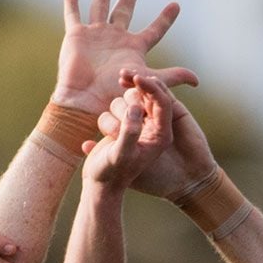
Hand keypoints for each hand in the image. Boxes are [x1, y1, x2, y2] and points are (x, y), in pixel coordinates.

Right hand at [53, 0, 197, 114]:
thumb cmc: (115, 95)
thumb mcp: (148, 82)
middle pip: (124, 11)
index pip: (154, 30)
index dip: (165, 18)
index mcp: (134, 48)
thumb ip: (171, 77)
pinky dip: (71, 0)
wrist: (86, 101)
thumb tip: (197, 80)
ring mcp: (95, 35)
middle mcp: (115, 38)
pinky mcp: (76, 36)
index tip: (176, 5)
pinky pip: (73, 14)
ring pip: (100, 6)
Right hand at [83, 73, 173, 188]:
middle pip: (145, 96)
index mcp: (161, 135)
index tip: (137, 76)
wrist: (100, 186)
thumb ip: (129, 132)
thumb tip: (134, 108)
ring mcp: (136, 126)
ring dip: (116, 112)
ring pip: (127, 101)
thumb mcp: (121, 155)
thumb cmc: (112, 174)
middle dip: (132, 95)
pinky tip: (107, 137)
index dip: (150, 87)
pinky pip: (114, 108)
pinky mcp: (122, 125)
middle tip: (122, 88)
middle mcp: (151, 128)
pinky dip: (108, 118)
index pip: (162, 101)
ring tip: (113, 136)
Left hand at [96, 68, 218, 198]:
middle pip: (134, 97)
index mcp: (133, 132)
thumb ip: (103, 154)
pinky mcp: (178, 114)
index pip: (121, 110)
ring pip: (149, 93)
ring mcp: (163, 117)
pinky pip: (165, 96)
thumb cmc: (155, 180)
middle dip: (129, 84)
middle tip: (122, 75)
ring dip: (142, 81)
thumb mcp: (122, 163)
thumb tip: (83, 145)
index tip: (107, 92)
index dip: (115, 100)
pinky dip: (156, 87)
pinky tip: (147, 81)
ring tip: (131, 74)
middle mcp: (147, 122)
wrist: (186, 184)